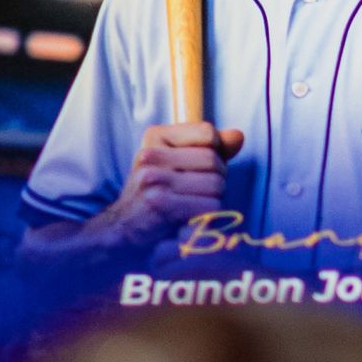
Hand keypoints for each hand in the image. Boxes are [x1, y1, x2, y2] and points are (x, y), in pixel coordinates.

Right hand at [87, 122, 243, 244]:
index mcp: (155, 136)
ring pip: (216, 185)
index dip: (215, 151)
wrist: (122, 228)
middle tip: (197, 192)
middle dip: (216, 178)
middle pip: (214, 161)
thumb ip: (212, 147)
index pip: (208, 132)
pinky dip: (208, 216)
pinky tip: (189, 218)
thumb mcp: (178, 160)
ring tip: (192, 205)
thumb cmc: (156, 191)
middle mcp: (150, 155)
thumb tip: (238, 136)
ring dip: (213, 199)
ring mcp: (153, 179)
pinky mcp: (160, 204)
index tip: (199, 166)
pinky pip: (210, 207)